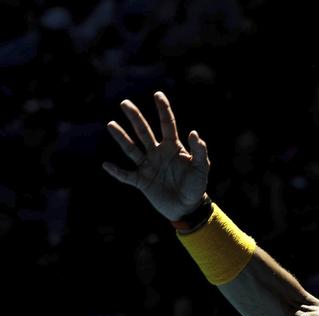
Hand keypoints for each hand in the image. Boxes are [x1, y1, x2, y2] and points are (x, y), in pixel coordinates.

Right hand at [102, 91, 210, 219]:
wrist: (188, 208)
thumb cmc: (196, 187)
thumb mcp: (202, 168)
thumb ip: (200, 152)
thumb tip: (194, 133)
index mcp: (173, 147)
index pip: (167, 124)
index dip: (163, 109)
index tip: (157, 94)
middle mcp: (158, 153)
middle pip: (144, 132)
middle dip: (135, 118)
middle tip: (124, 103)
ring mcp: (148, 166)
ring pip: (132, 149)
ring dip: (122, 138)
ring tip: (111, 124)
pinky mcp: (142, 181)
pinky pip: (127, 176)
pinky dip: (117, 171)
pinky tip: (106, 165)